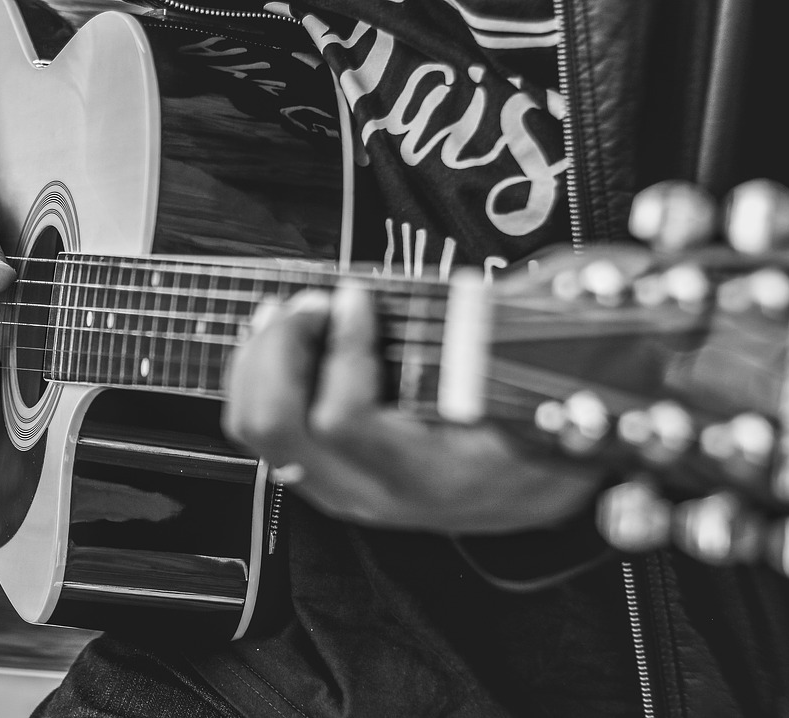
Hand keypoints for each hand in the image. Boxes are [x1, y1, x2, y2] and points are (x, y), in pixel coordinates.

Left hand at [222, 285, 606, 533]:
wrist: (534, 487)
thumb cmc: (534, 428)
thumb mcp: (526, 384)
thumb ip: (479, 335)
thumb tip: (426, 289)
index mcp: (425, 475)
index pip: (341, 419)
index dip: (340, 347)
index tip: (357, 297)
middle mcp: (369, 490)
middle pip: (274, 425)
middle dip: (280, 346)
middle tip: (314, 303)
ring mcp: (339, 487)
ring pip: (254, 427)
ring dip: (261, 357)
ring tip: (294, 312)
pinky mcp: (323, 473)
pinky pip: (262, 429)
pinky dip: (258, 375)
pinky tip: (281, 336)